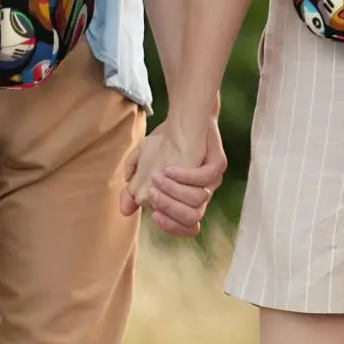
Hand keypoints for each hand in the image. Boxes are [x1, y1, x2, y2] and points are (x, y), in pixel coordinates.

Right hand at [120, 118, 225, 237]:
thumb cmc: (165, 143)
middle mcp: (202, 193)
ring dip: (174, 191)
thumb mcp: (143, 164)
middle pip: (192, 218)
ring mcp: (212, 180)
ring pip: (198, 200)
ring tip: (156, 176)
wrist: (184, 116)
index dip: (171, 226)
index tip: (153, 215)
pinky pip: (205, 178)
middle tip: (151, 193)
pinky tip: (169, 168)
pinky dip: (185, 176)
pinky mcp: (218, 164)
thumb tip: (125, 210)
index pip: (186, 226)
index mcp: (187, 199)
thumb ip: (133, 187)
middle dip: (169, 208)